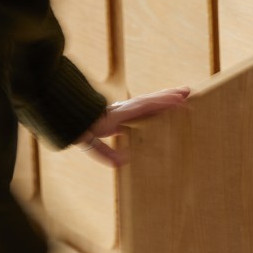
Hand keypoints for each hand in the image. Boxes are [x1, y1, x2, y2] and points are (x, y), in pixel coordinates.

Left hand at [76, 87, 190, 167]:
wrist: (64, 114)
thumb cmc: (78, 127)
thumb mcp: (89, 141)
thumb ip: (104, 151)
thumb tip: (123, 162)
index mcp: (119, 114)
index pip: (144, 105)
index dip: (162, 102)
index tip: (180, 100)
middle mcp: (123, 108)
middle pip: (150, 99)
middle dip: (169, 95)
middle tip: (188, 91)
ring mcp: (124, 108)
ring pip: (148, 100)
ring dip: (165, 98)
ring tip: (181, 96)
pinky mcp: (123, 112)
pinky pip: (144, 106)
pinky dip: (156, 105)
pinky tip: (163, 108)